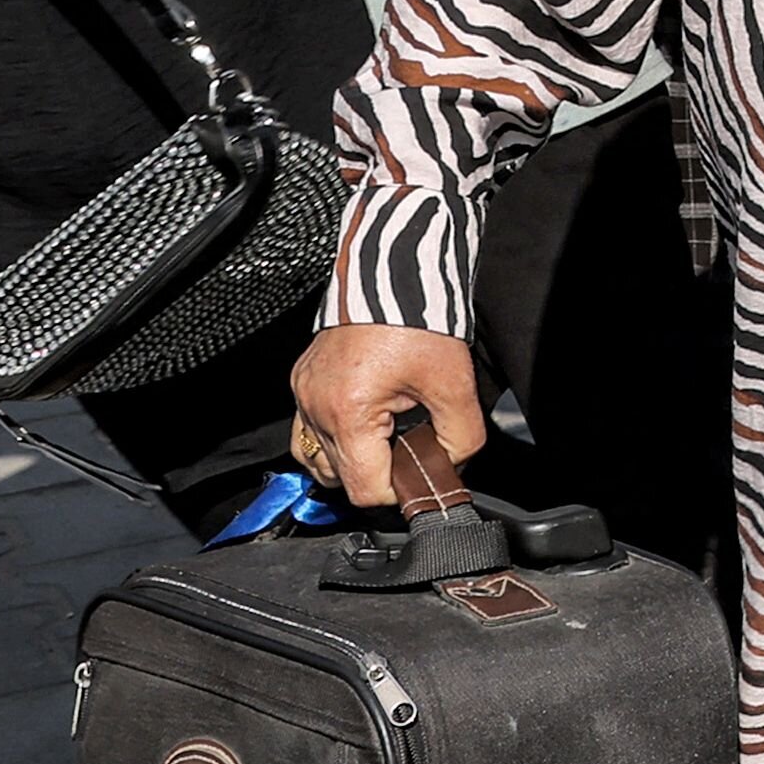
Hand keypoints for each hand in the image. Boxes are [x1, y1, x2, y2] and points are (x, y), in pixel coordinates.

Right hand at [288, 326, 487, 508]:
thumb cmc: (420, 318)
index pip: (365, 489)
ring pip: (317, 458)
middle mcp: (316, 407)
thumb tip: (450, 465)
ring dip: (350, 460)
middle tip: (409, 450)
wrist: (396, 272)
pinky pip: (308, 429)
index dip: (398, 491)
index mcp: (348, 413)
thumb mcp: (455, 384)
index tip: (419, 476)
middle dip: (377, 473)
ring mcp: (304, 393)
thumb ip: (460, 438)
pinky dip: (333, 437)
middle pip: (339, 478)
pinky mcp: (303, 379)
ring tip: (385, 439)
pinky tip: (362, 424)